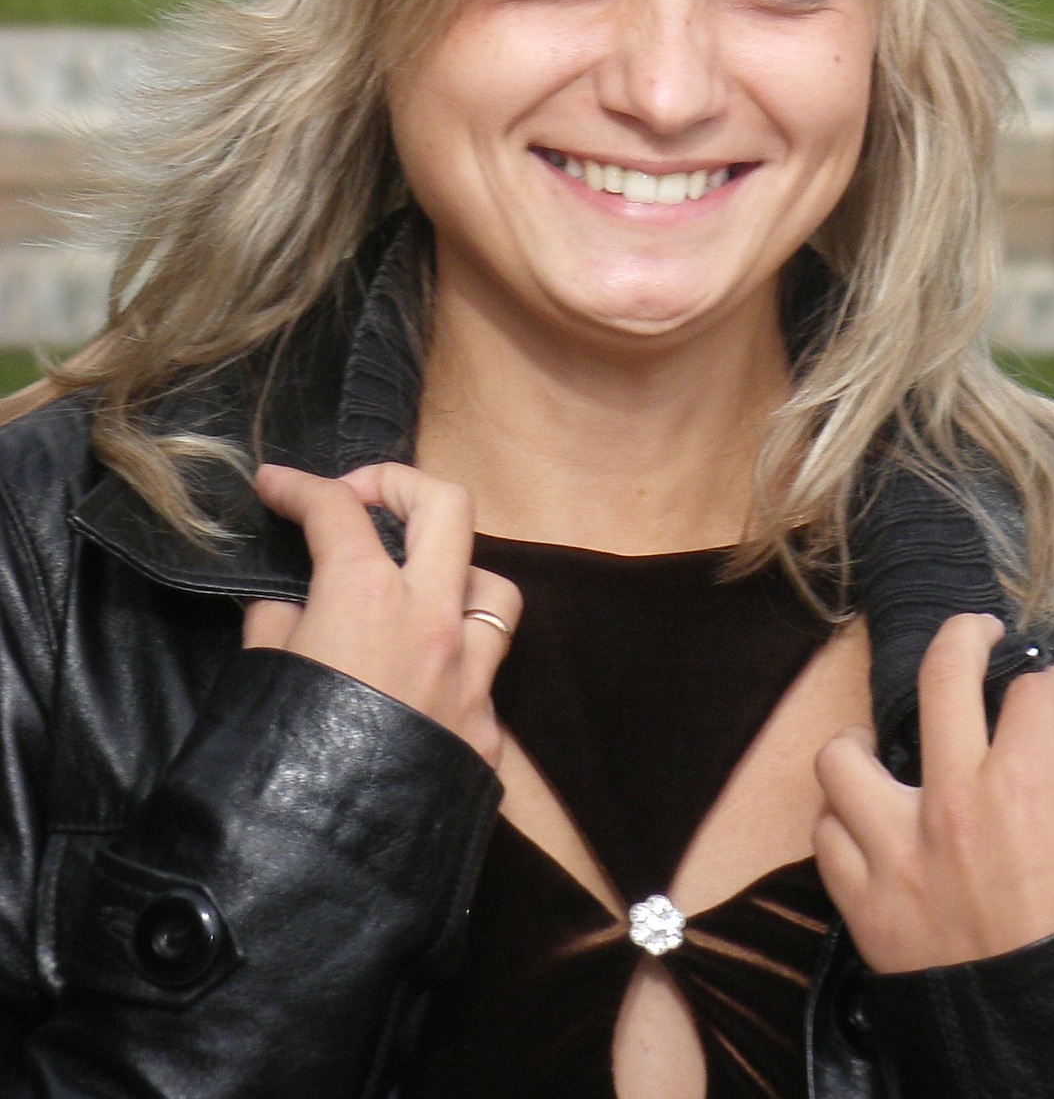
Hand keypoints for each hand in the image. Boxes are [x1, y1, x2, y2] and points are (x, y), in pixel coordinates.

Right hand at [243, 460, 519, 768]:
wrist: (319, 871)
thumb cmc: (272, 769)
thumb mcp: (257, 677)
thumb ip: (278, 621)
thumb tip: (289, 600)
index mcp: (368, 597)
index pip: (339, 510)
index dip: (301, 486)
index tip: (276, 486)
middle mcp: (433, 621)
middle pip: (448, 506)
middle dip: (402, 485)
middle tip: (361, 499)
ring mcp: (471, 676)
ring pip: (492, 585)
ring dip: (453, 574)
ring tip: (411, 588)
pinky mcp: (488, 732)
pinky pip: (486, 672)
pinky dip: (454, 662)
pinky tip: (419, 681)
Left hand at [813, 612, 1053, 972]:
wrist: (1048, 1043)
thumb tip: (1040, 759)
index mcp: (1022, 785)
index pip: (1032, 696)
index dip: (1052, 681)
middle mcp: (951, 802)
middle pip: (940, 676)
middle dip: (961, 636)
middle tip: (974, 634)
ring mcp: (897, 851)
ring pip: (842, 756)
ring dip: (861, 744)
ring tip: (880, 745)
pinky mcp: (865, 902)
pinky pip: (827, 838)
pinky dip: (843, 824)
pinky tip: (864, 823)